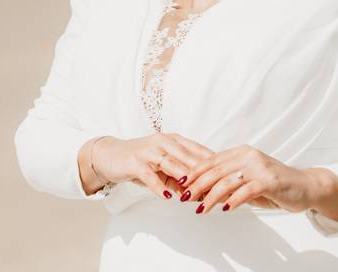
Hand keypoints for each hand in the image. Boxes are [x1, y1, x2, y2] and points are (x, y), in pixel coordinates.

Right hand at [91, 133, 215, 199]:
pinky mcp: (135, 162)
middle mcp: (163, 142)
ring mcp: (149, 151)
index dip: (214, 164)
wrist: (109, 155)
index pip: (198, 151)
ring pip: (172, 164)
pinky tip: (168, 196)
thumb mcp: (163, 167)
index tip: (227, 176)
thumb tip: (200, 192)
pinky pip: (149, 175)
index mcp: (174, 140)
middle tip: (219, 188)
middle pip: (188, 157)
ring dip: (185, 179)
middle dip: (204, 173)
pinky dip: (159, 186)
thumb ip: (180, 177)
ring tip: (198, 193)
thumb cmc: (140, 161)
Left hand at [180, 144, 329, 214]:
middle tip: (185, 197)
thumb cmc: (275, 185)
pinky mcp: (269, 181)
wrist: (305, 186)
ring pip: (227, 182)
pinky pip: (246, 191)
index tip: (181, 184)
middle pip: (216, 170)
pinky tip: (225, 209)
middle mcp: (249, 156)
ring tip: (202, 209)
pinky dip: (233, 201)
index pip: (212, 160)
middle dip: (197, 185)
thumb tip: (204, 191)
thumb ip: (230, 181)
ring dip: (211, 197)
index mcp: (242, 152)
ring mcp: (260, 168)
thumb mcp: (250, 179)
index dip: (194, 172)